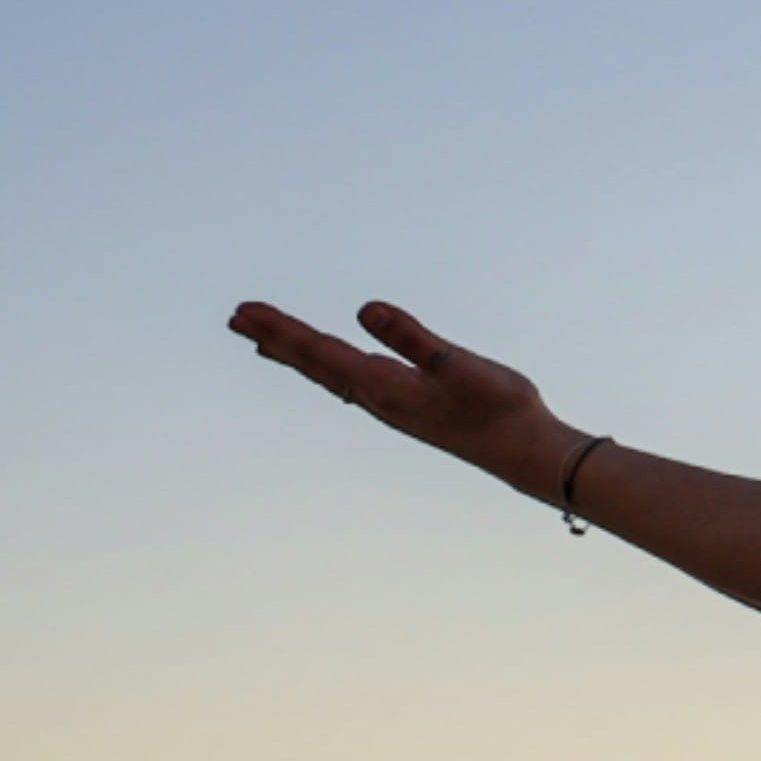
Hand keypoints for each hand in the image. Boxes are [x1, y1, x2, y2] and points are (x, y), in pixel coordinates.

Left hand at [226, 297, 572, 492]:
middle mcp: (377, 398)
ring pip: (330, 374)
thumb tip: (364, 309)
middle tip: (236, 319)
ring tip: (264, 342)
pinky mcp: (407, 406)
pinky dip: (328, 367)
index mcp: (382, 385)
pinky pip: (353, 381)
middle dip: (276, 339)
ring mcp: (391, 404)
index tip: (244, 313)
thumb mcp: (455, 364)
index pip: (318, 352)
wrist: (524, 450)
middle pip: (314, 363)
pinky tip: (331, 366)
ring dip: (297, 354)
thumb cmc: (497, 406)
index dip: (280, 331)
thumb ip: (411, 336)